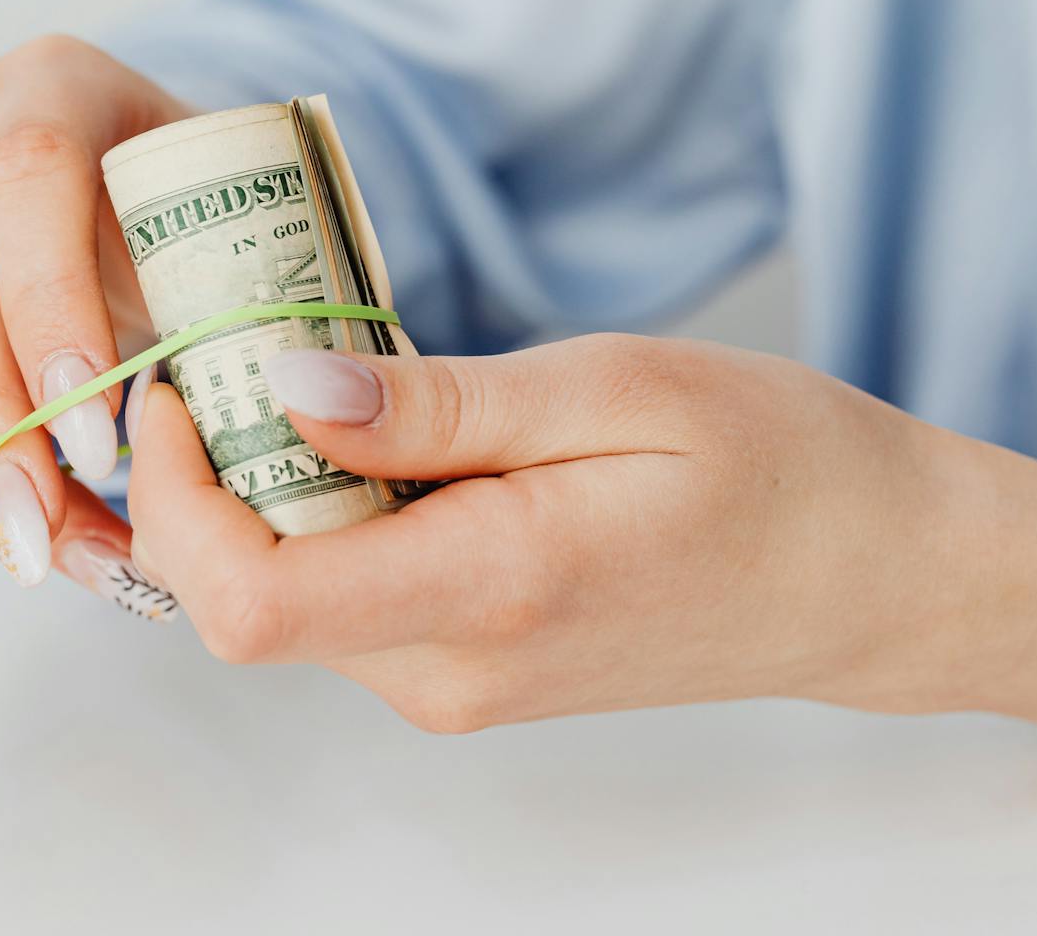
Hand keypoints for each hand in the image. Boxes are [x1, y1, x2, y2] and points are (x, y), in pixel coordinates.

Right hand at [0, 36, 193, 598]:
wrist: (123, 187)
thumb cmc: (188, 215)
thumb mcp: (223, 227)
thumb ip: (223, 303)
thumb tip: (207, 459)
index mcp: (54, 77)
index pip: (29, 174)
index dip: (50, 304)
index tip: (94, 429)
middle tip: (47, 523)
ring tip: (44, 548)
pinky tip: (14, 516)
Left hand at [128, 334, 1036, 732]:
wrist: (864, 577)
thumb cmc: (770, 466)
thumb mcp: (612, 389)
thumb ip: (439, 406)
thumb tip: (282, 389)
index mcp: (487, 593)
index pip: (247, 601)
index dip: (173, 496)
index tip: (179, 384)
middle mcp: (446, 672)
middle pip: (236, 601)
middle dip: (198, 478)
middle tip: (228, 351)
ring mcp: (449, 685)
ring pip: (276, 600)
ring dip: (252, 494)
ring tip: (304, 380)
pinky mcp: (457, 670)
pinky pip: (335, 600)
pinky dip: (311, 519)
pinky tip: (365, 439)